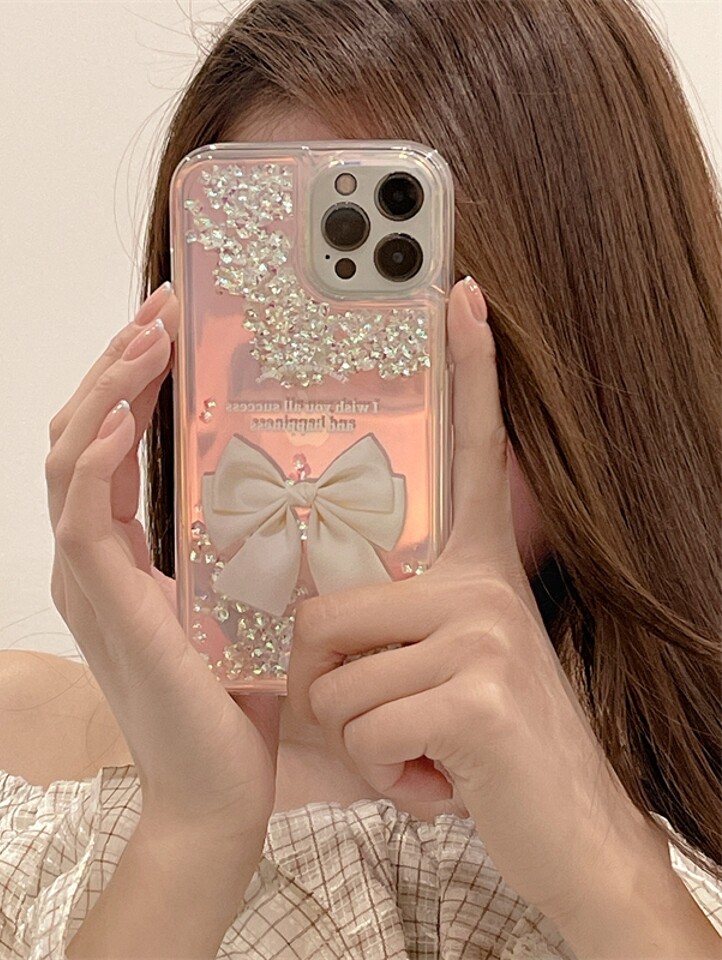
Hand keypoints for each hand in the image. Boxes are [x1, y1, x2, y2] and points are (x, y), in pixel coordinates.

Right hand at [46, 283, 280, 846]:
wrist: (220, 787)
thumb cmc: (237, 694)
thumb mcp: (242, 592)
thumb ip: (239, 537)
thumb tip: (284, 475)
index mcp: (127, 550)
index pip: (113, 442)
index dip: (133, 378)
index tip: (170, 326)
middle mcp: (98, 556)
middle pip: (83, 433)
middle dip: (119, 364)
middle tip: (160, 310)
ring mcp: (93, 578)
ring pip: (72, 457)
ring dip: (107, 389)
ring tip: (147, 339)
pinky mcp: (106, 603)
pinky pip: (83, 514)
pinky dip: (96, 458)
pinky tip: (126, 417)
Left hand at [286, 276, 659, 923]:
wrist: (567, 831)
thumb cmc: (490, 745)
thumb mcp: (453, 664)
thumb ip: (405, 618)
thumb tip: (325, 604)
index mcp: (478, 568)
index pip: (473, 452)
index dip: (468, 369)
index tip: (459, 294)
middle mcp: (482, 584)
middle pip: (328, 609)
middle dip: (336, 687)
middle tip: (395, 719)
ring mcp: (481, 633)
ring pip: (335, 679)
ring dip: (363, 736)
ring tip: (420, 750)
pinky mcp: (474, 694)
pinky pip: (361, 726)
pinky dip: (382, 773)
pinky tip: (436, 780)